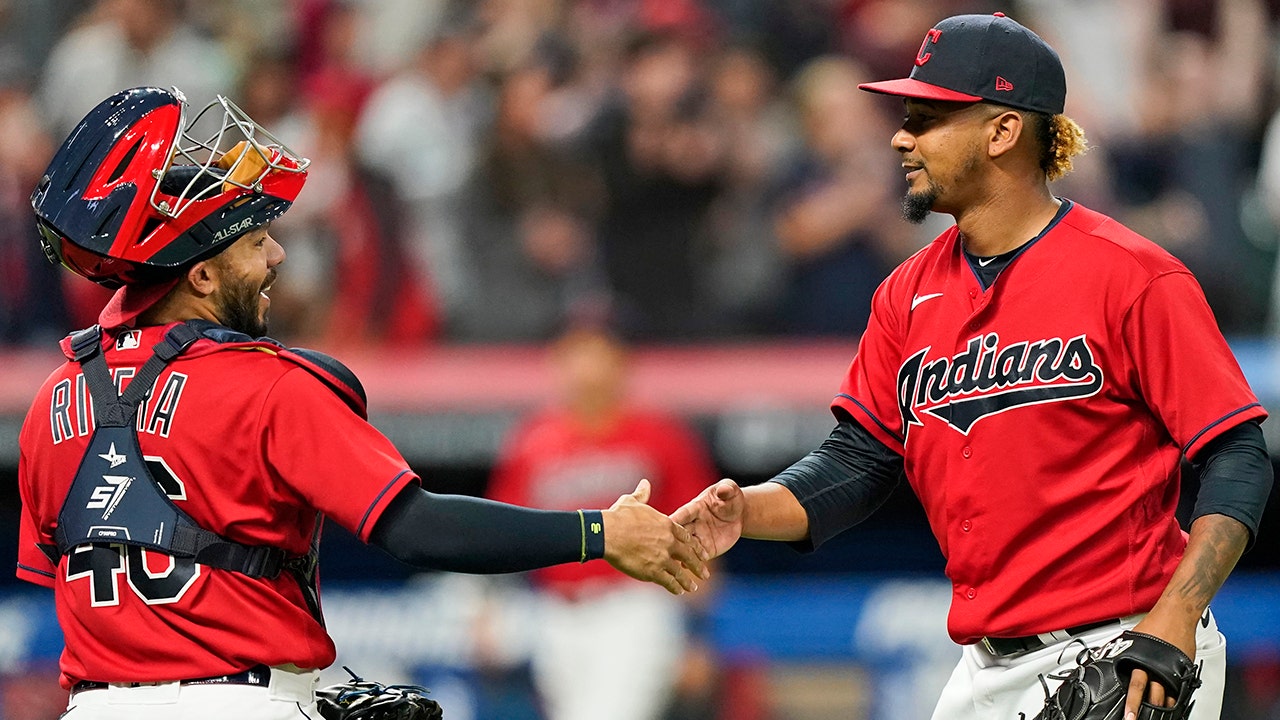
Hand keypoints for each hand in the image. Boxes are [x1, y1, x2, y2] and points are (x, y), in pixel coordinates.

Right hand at [602, 480, 709, 594]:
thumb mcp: (632, 502)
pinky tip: (679, 591)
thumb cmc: (617, 517)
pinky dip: (675, 587)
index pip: (686, 537)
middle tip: (705, 573)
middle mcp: (669, 542)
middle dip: (698, 565)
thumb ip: (642, 494)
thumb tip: (645, 483)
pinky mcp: (653, 571)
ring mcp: (662, 557)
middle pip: (689, 555)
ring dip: (688, 580)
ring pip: (681, 571)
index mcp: (667, 525)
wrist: (607, 534)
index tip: (700, 552)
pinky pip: (669, 581)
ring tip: (693, 586)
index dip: (694, 545)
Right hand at [670, 479, 746, 559]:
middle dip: (673, 543)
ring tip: (677, 565)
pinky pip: (697, 559)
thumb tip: (724, 489)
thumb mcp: (729, 490)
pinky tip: (687, 573)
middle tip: (666, 551)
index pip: (682, 515)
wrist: (740, 514)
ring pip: (687, 549)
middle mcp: (692, 524)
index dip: (674, 521)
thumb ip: (726, 489)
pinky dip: (692, 566)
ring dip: (682, 557)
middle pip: (680, 535)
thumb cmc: (730, 497)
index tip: (664, 527)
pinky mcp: (707, 550)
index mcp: (694, 508)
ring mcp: (698, 538)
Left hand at [1123, 615, 1196, 718]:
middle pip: (1153, 697)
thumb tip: (1111, 662)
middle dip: (1146, 711)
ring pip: (1167, 697)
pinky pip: (1179, 691)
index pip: (1135, 688)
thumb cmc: (1154, 625)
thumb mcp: (1132, 640)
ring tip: (1156, 716)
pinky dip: (1174, 699)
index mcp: (1141, 661)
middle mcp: (1157, 668)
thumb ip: (1125, 654)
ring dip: (1161, 708)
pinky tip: (1170, 705)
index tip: (1129, 715)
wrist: (1176, 615)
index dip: (1132, 704)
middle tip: (1138, 719)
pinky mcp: (1184, 671)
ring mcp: (1172, 671)